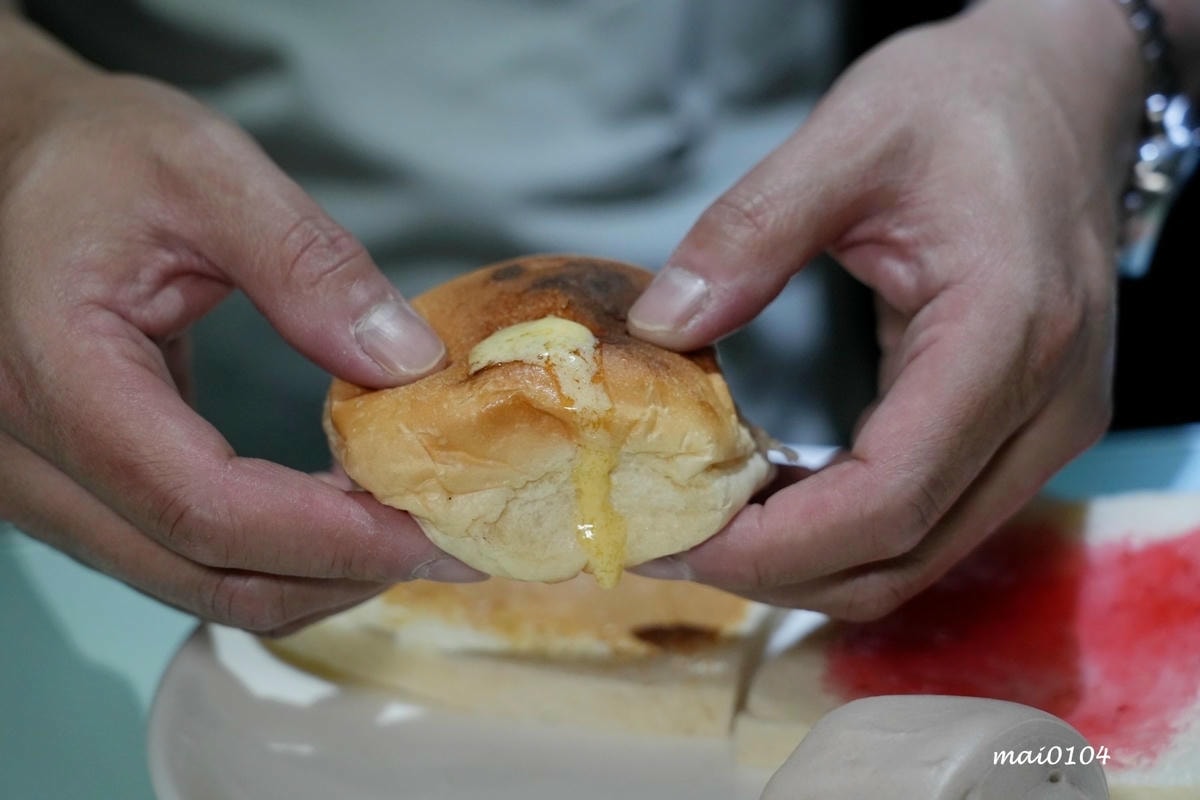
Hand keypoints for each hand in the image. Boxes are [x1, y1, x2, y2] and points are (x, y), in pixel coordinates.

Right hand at [0, 17, 480, 634]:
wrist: (6, 161)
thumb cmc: (88, 154)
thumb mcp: (205, 170)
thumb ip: (307, 265)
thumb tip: (409, 368)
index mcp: (56, 372)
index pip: (204, 505)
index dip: (330, 536)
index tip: (432, 528)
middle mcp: (29, 456)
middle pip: (203, 572)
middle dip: (339, 572)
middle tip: (445, 539)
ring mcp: (43, 485)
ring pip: (193, 584)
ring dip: (312, 576)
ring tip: (406, 528)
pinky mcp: (75, 487)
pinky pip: (180, 556)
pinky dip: (273, 555)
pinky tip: (339, 516)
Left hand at [629, 0, 1141, 617]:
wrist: (1057, 94)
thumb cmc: (965, 103)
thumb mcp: (850, 136)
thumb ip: (751, 230)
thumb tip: (661, 326)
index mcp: (1008, 332)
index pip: (892, 495)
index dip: (778, 544)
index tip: (681, 536)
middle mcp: (1046, 406)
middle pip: (905, 552)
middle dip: (777, 571)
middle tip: (670, 543)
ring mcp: (1046, 429)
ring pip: (919, 555)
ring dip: (809, 565)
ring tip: (707, 528)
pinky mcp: (1024, 431)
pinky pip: (931, 518)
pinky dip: (844, 532)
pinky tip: (773, 499)